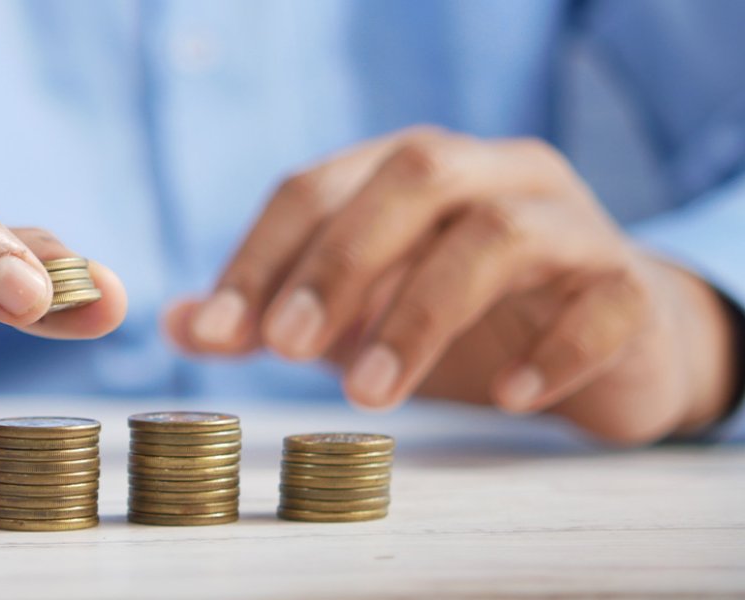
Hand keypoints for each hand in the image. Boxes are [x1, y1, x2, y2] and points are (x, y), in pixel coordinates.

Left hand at [166, 127, 735, 444]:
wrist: (609, 342)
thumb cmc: (465, 319)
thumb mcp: (357, 314)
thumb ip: (273, 314)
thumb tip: (176, 325)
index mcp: (411, 171)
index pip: (318, 185)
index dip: (260, 255)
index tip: (216, 331)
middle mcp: (491, 174)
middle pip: (413, 176)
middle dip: (339, 261)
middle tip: (285, 348)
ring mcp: (569, 223)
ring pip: (500, 234)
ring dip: (422, 313)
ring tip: (370, 395)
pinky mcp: (629, 286)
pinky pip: (601, 303)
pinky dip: (551, 350)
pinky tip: (506, 397)